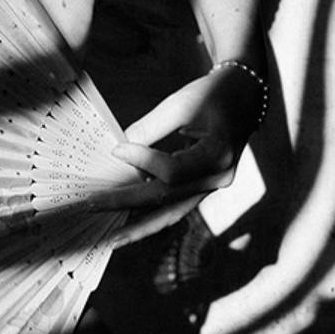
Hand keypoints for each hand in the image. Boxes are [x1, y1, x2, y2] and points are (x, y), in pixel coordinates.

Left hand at [104, 64, 263, 247]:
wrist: (243, 98)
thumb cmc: (211, 96)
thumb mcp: (180, 104)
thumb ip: (150, 128)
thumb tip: (119, 152)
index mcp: (219, 153)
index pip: (174, 171)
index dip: (142, 161)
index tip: (115, 149)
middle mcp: (219, 178)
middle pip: (168, 198)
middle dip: (127, 203)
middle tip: (91, 206)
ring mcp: (213, 187)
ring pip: (173, 213)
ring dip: (139, 226)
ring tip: (111, 237)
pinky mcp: (203, 188)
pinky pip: (175, 207)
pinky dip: (151, 215)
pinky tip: (128, 221)